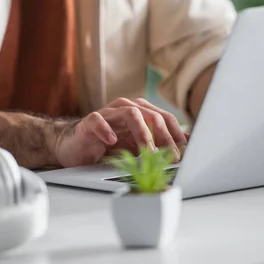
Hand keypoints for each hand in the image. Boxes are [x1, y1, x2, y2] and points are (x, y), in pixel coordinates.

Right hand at [53, 97, 187, 167]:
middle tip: (171, 155)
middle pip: (151, 114)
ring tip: (148, 150)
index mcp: (140, 111)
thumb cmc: (107, 145)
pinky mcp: (89, 122)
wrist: (75, 146)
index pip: (164, 118)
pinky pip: (99, 121)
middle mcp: (126, 108)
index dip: (176, 134)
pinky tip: (112, 141)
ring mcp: (108, 113)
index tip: (185, 152)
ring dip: (142, 133)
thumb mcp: (136, 146)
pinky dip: (107, 130)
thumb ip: (158, 144)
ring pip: (130, 113)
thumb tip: (187, 146)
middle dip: (165, 136)